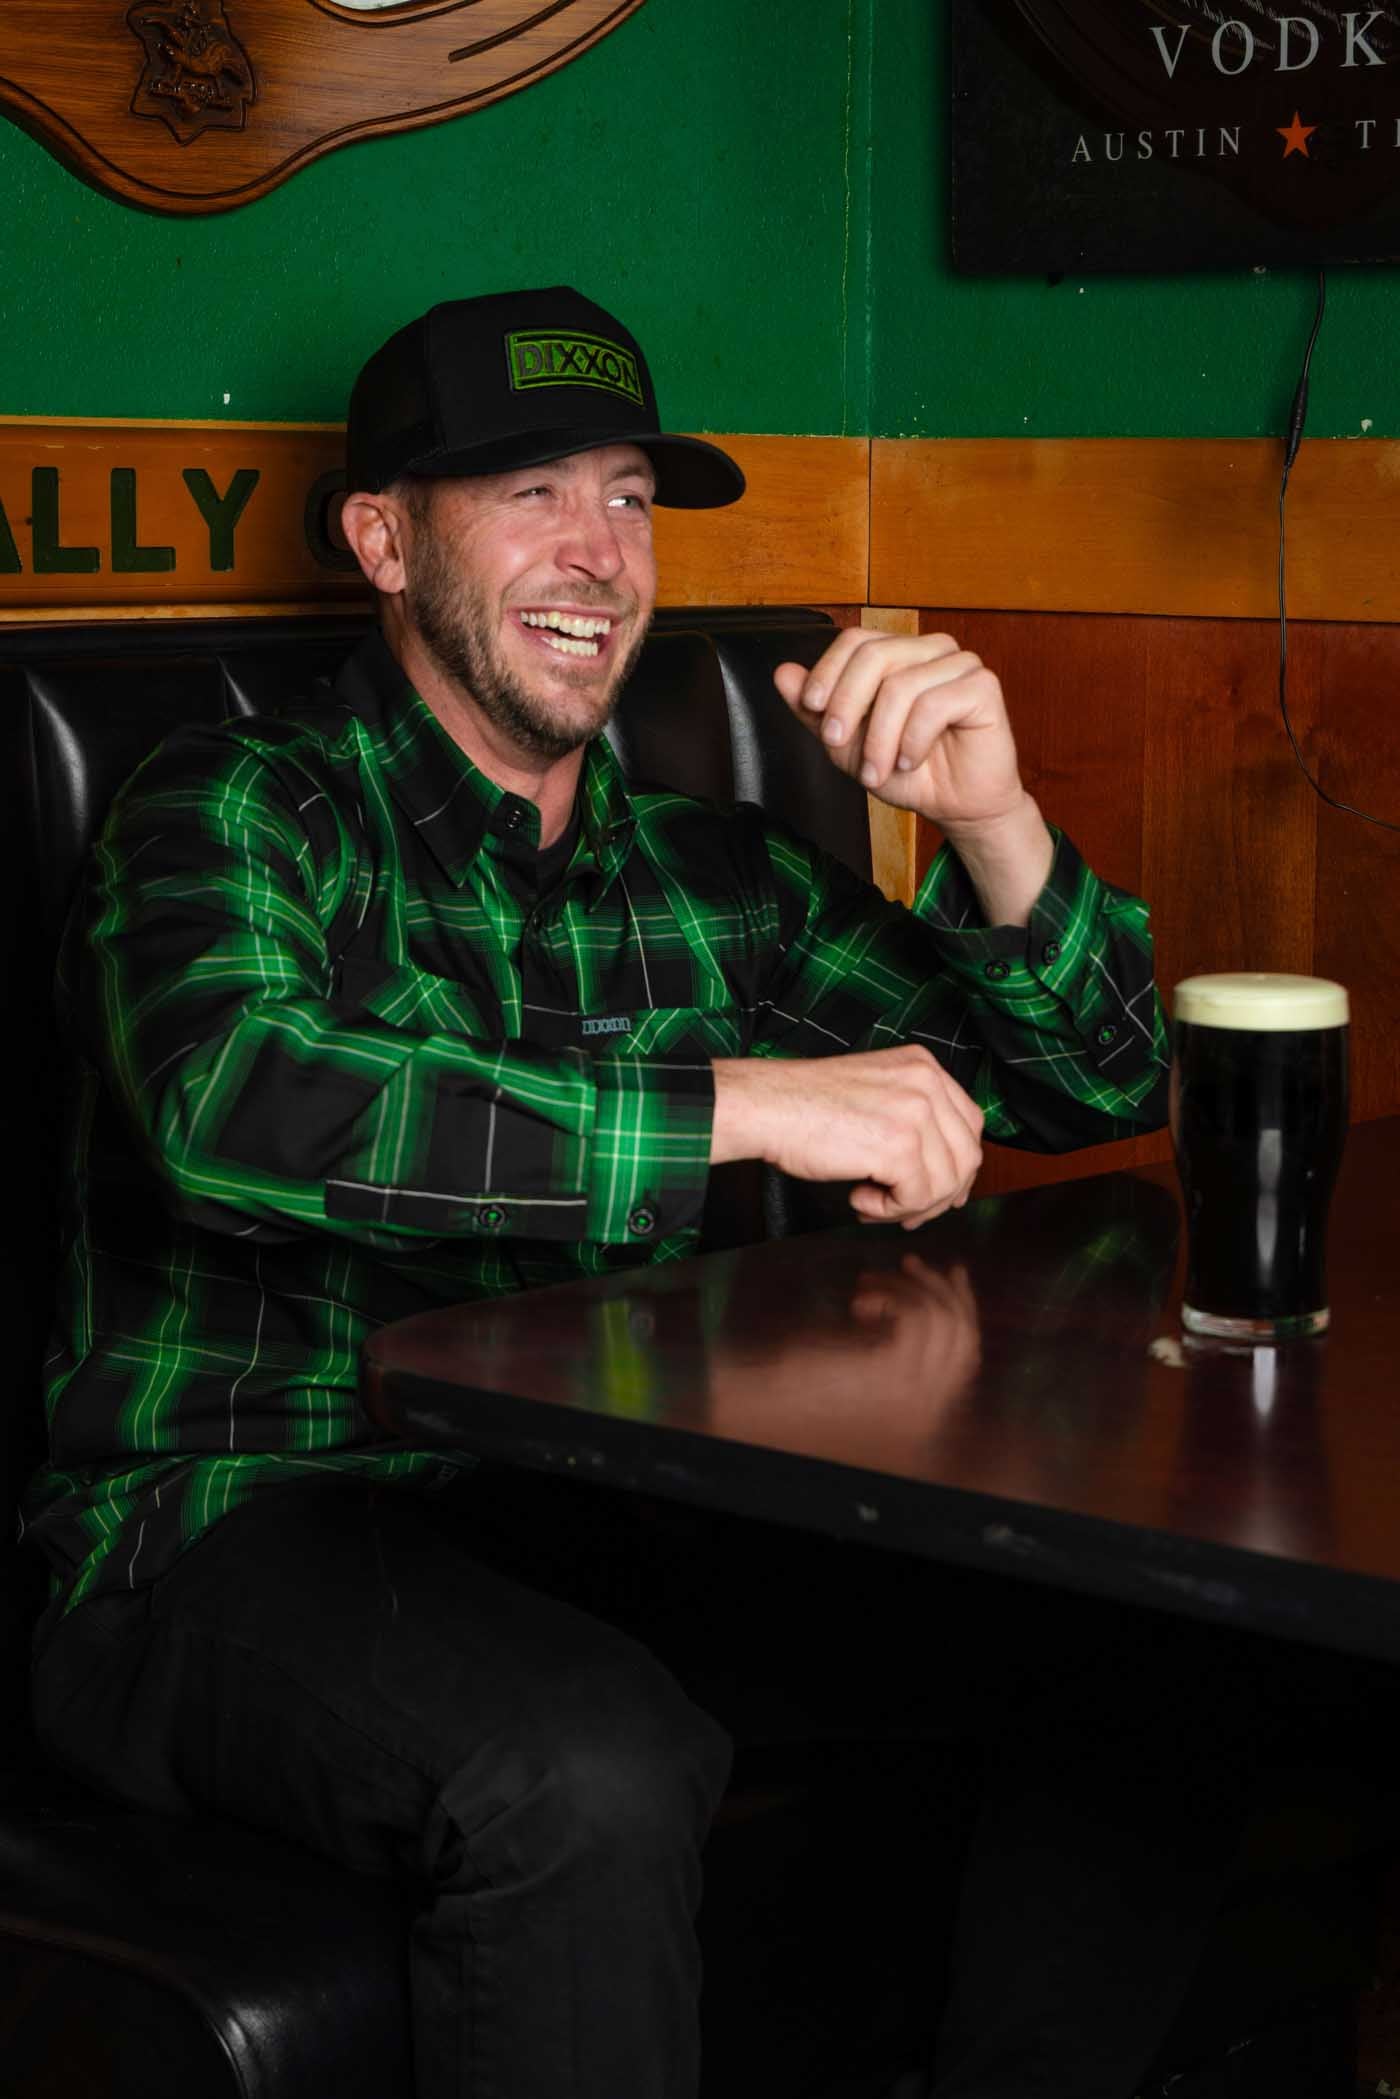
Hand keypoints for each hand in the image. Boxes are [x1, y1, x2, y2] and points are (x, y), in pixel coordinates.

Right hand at [711, 1047, 983, 1228]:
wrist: (765, 1107)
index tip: (938, 1191)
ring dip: (909, 1204)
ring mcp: (916, 1112)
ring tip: (870, 1202)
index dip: (958, 1165)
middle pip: (965, 1156)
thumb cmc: (804, 1107)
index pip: (969, 1123)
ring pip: (945, 1182)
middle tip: (905, 1212)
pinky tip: (858, 1198)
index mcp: (923, 1066)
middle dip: (939, 1195)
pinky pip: (917, 1196)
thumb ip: (912, 1120)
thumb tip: (947, 1177)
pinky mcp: (900, 1145)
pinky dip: (888, 1210)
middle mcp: (926, 1082)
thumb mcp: (875, 1095)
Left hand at [773, 628, 1024, 829]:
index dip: (828, 672)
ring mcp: (960, 663)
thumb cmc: (909, 772)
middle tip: (838, 745)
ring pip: (900, 685)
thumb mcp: (850, 744)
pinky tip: (911, 760)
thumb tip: (782, 673)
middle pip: (874, 655)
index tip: (813, 709)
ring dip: (880, 738)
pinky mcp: (983, 686)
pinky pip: (934, 704)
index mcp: (900, 653)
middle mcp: (930, 649)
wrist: (955, 806)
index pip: (856, 640)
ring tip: (878, 772)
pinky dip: (913, 741)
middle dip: (847, 705)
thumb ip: (816, 711)